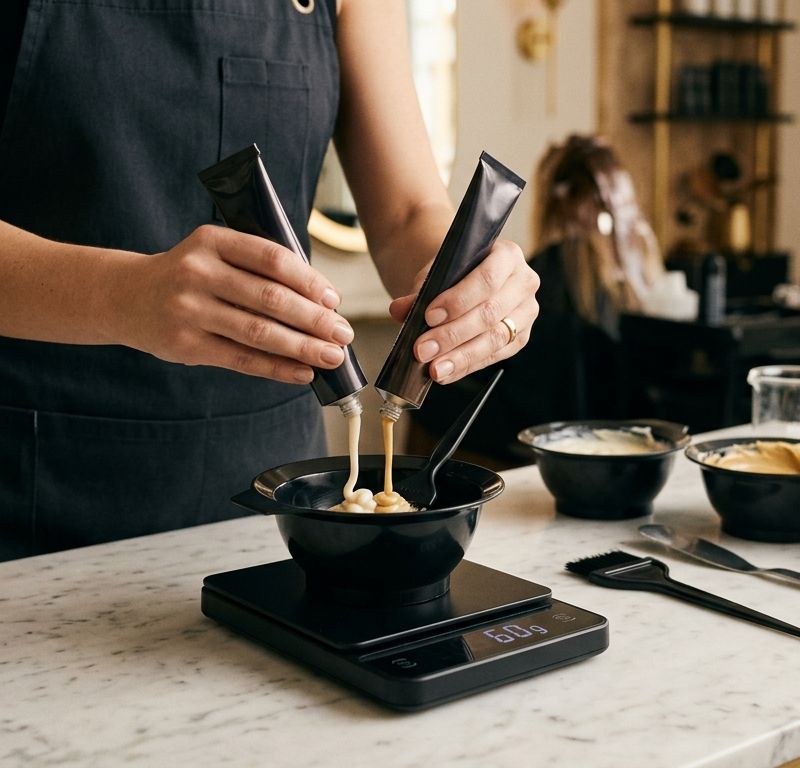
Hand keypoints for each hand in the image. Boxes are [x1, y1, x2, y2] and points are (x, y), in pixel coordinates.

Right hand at [119, 225, 353, 382]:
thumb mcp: (215, 254)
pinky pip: (241, 359)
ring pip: (259, 332)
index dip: (310, 281)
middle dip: (314, 319)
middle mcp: (198, 273)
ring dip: (302, 347)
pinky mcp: (185, 345)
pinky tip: (302, 372)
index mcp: (212, 241)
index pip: (273, 259)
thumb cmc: (189, 275)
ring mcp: (189, 310)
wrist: (128, 297)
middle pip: (270, 299)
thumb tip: (321, 302)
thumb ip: (258, 268)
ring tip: (331, 356)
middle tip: (343, 334)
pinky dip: (277, 368)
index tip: (334, 300)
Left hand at [388, 239, 539, 383]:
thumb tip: (399, 310)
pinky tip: (446, 372)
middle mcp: (523, 282)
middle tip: (422, 350)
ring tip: (434, 369)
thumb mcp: (436, 274)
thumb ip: (419, 291)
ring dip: (460, 356)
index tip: (429, 316)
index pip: (487, 279)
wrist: (466, 281)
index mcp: (507, 255)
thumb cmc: (454, 274)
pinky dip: (467, 366)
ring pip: (495, 339)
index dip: (458, 300)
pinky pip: (495, 356)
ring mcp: (526, 312)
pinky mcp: (520, 337)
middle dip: (452, 335)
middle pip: (490, 313)